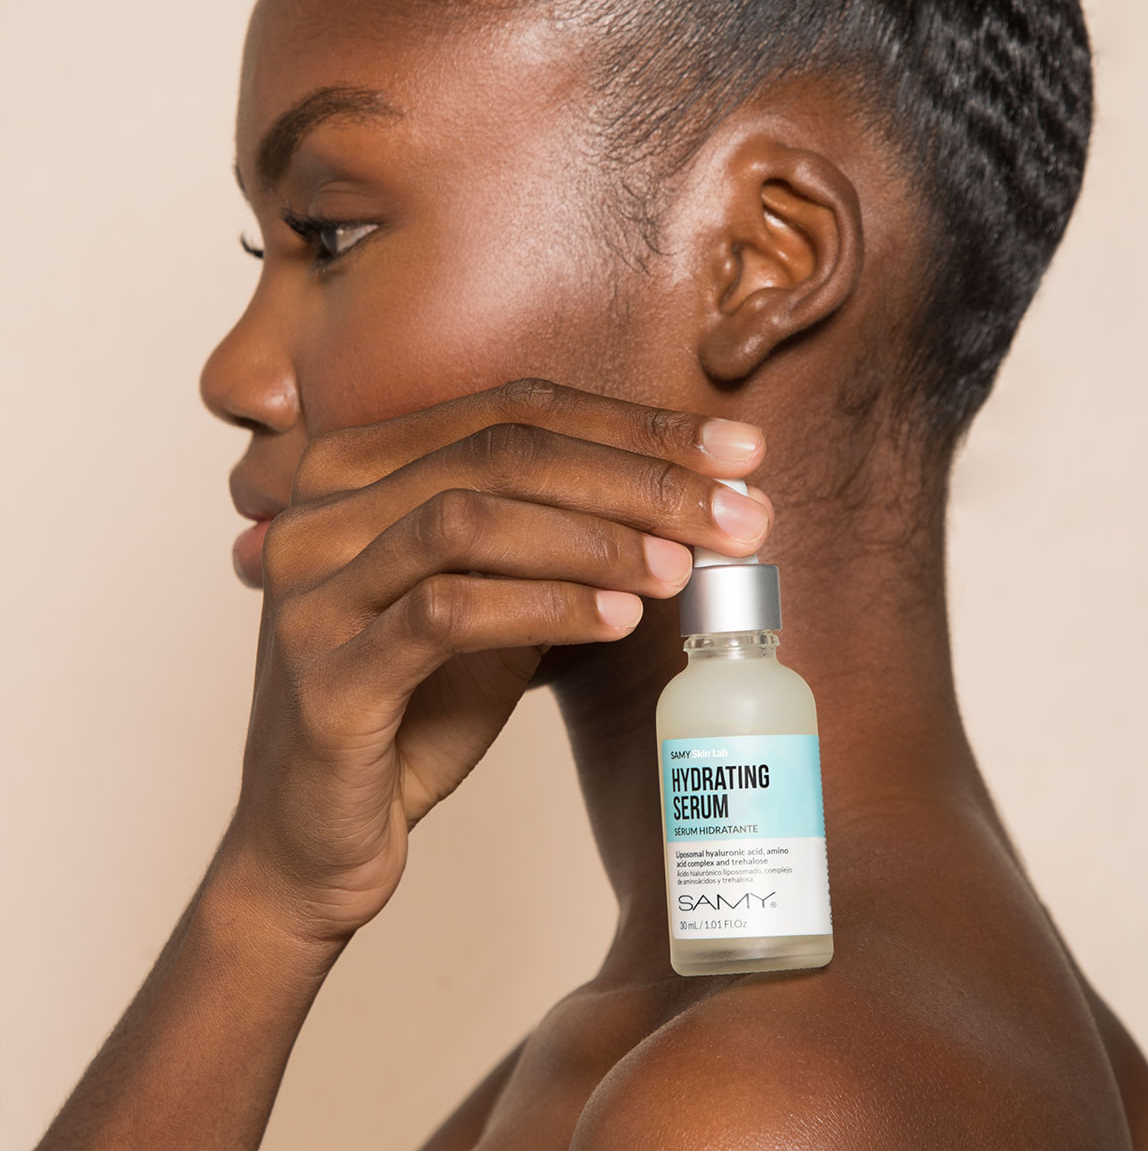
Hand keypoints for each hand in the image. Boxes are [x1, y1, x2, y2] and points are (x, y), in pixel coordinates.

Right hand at [217, 379, 769, 947]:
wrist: (320, 835)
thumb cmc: (414, 710)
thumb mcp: (493, 605)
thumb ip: (556, 544)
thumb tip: (694, 505)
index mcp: (357, 472)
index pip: (513, 409)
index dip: (635, 424)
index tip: (737, 450)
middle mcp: (320, 512)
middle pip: (502, 452)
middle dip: (638, 476)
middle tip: (739, 512)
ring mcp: (310, 590)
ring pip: (469, 518)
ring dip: (597, 538)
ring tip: (682, 568)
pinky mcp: (323, 673)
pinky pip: (447, 613)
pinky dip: (547, 606)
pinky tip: (620, 618)